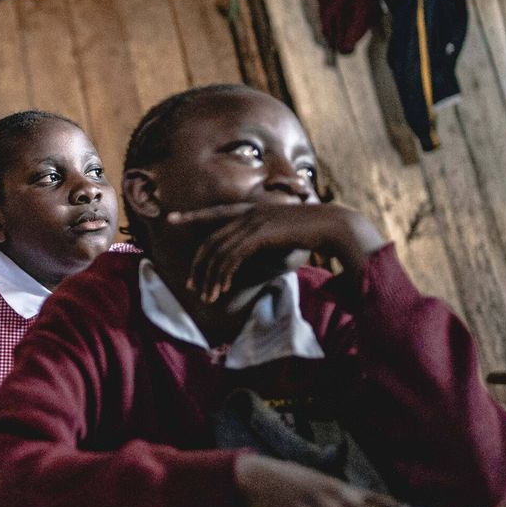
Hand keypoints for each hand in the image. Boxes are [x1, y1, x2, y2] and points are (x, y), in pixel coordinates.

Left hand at [168, 202, 384, 303]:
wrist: (334, 226)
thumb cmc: (314, 235)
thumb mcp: (283, 239)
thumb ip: (266, 246)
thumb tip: (256, 263)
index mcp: (252, 210)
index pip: (215, 213)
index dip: (192, 216)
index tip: (171, 219)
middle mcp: (248, 213)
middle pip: (211, 240)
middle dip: (198, 265)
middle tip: (192, 285)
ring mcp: (252, 222)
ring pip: (218, 251)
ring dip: (210, 277)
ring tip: (206, 296)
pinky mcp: (258, 234)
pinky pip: (231, 256)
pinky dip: (223, 274)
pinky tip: (221, 289)